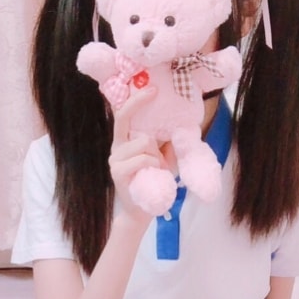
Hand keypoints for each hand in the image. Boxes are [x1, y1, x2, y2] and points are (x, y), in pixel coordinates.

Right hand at [108, 85, 166, 223]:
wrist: (143, 210)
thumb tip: (182, 122)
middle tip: (154, 92)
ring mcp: (115, 159)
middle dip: (138, 104)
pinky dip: (153, 164)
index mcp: (124, 140)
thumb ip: (168, 141)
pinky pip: (142, 158)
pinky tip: (155, 173)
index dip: (135, 99)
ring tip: (158, 167)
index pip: (124, 114)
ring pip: (142, 142)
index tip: (152, 88)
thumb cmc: (154, 181)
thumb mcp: (165, 157)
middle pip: (123, 118)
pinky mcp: (118, 172)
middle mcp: (116, 146)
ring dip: (156, 154)